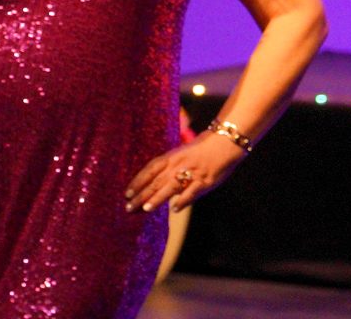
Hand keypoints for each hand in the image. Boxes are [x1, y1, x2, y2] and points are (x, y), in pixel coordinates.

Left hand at [124, 131, 247, 213]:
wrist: (224, 142)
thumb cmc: (201, 150)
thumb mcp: (181, 154)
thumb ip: (169, 169)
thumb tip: (154, 185)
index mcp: (171, 157)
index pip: (150, 169)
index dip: (137, 181)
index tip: (126, 194)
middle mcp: (178, 165)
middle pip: (156, 181)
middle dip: (142, 195)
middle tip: (129, 208)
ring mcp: (191, 173)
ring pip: (171, 186)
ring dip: (158, 198)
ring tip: (146, 209)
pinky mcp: (205, 181)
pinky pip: (192, 191)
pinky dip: (183, 199)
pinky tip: (174, 209)